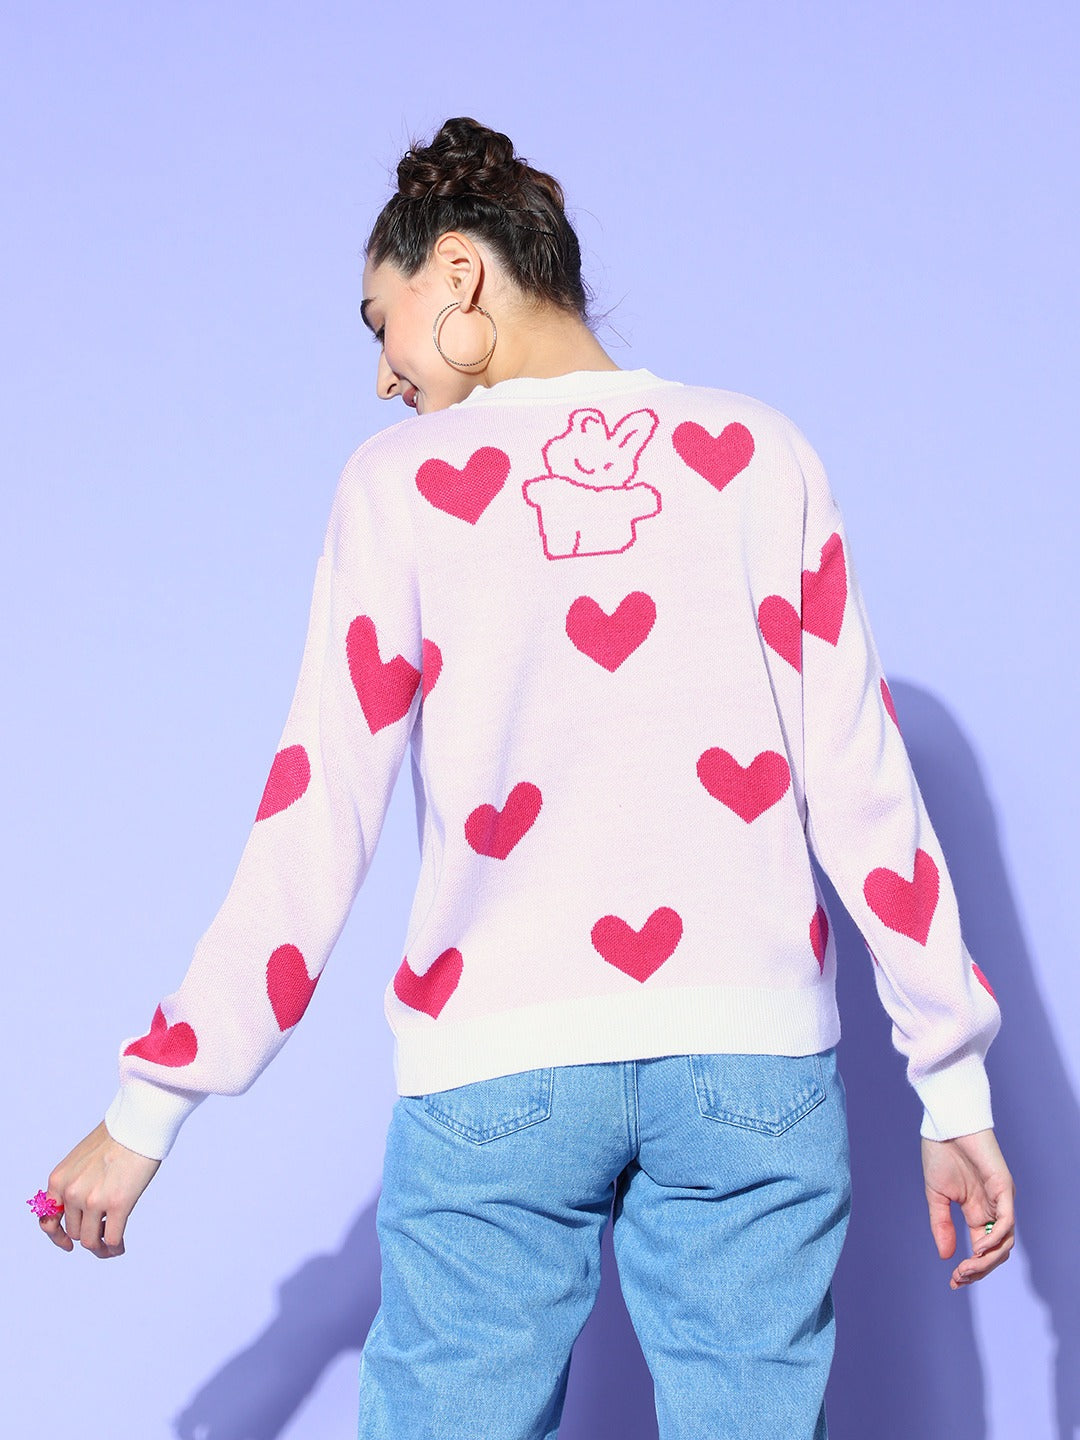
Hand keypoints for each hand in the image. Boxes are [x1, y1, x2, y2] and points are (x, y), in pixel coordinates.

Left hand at [39, 1121, 160, 1257]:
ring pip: (90, 1240)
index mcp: (59, 1180)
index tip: (67, 1243)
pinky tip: (120, 1247)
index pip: (48, 1219)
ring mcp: (93, 1200)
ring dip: (100, 1247)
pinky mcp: (117, 1204)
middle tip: (103, 1233)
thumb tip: (82, 1211)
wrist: (138, 1124)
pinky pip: (111, 1239)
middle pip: (74, 1231)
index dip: (56, 1235)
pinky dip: (114, 1248)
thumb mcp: (81, 1159)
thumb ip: (76, 1183)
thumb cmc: (116, 1137)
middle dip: (88, 1235)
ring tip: (111, 1245)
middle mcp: (71, 1192)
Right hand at [922, 1127, 1014, 1289]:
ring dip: (988, 1259)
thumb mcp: (936, 1196)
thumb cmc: (941, 1153)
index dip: (972, 1269)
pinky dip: (995, 1238)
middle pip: (997, 1251)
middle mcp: (993, 1209)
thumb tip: (947, 1256)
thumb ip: (942, 1224)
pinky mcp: (1004, 1188)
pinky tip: (978, 1247)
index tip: (954, 1282)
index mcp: (977, 1212)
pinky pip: (1006, 1222)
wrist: (945, 1124)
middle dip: (980, 1269)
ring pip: (1006, 1242)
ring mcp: (1000, 1200)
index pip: (982, 1249)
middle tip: (961, 1277)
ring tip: (968, 1266)